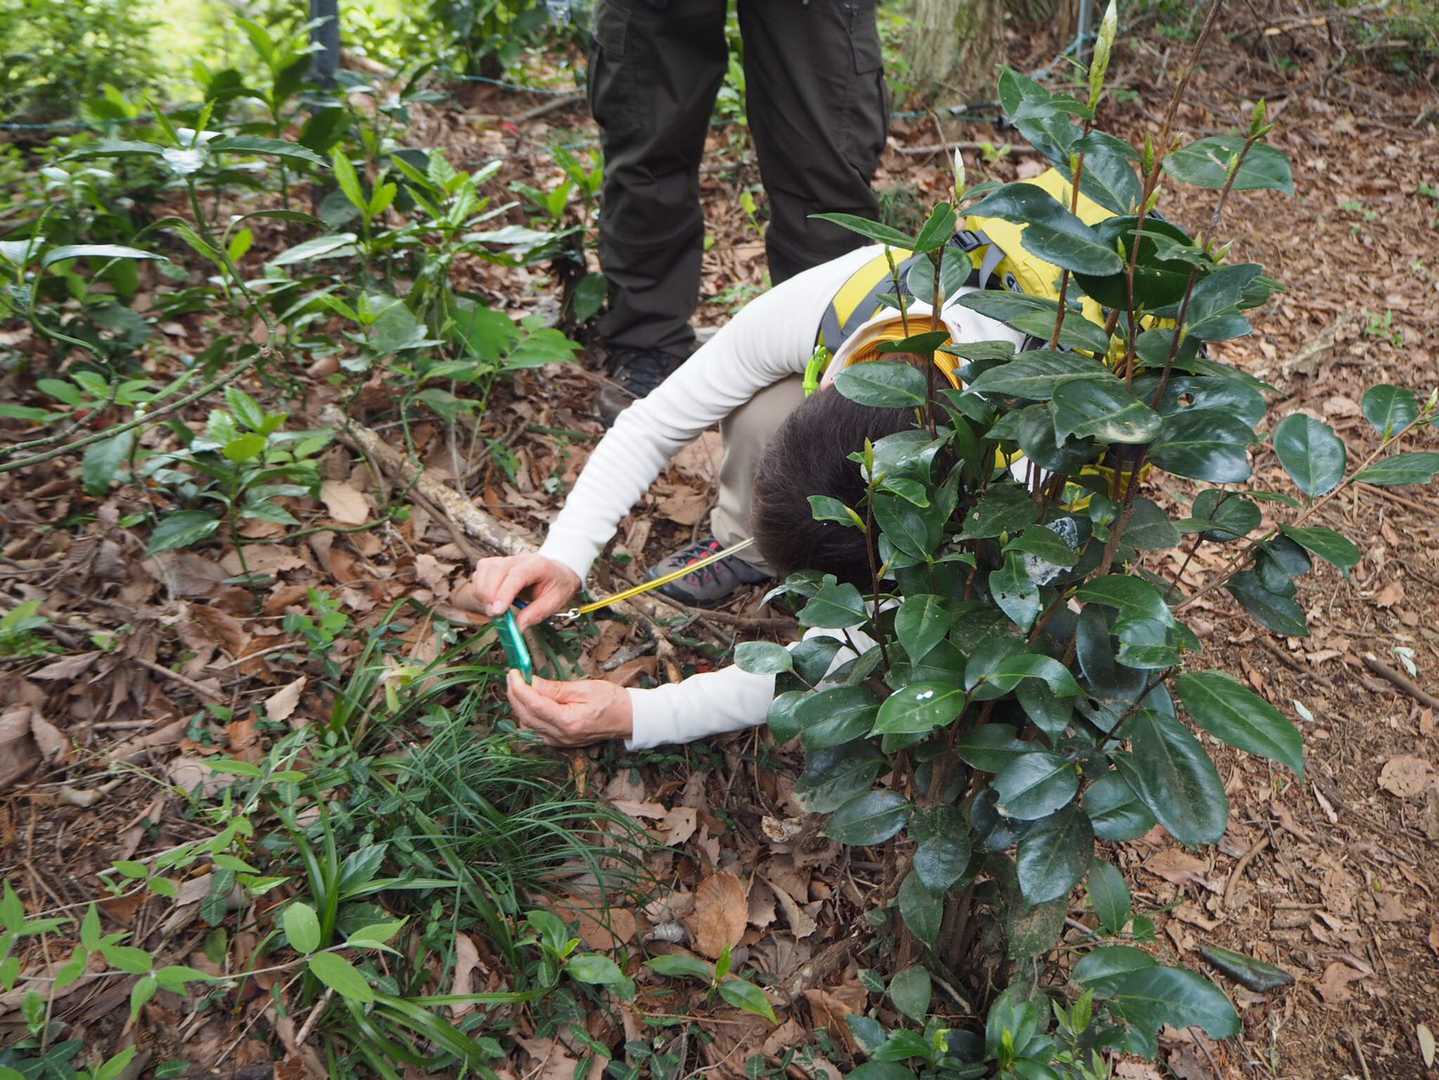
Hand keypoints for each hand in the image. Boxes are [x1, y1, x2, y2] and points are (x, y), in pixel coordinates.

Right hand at [454, 553, 580, 629]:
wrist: (558, 571)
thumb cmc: (557, 585)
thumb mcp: (555, 601)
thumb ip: (536, 613)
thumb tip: (517, 628)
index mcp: (538, 565)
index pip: (517, 575)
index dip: (504, 593)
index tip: (497, 612)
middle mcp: (519, 559)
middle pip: (496, 570)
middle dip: (490, 595)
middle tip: (496, 615)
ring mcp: (505, 559)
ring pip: (484, 570)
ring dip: (483, 592)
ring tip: (494, 609)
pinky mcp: (495, 564)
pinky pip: (480, 572)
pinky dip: (479, 588)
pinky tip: (490, 600)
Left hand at [507, 671, 632, 746]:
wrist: (628, 719)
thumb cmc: (611, 700)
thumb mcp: (585, 688)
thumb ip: (556, 688)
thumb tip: (532, 682)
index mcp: (568, 721)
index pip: (533, 704)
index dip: (519, 687)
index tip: (513, 672)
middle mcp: (560, 736)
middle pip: (525, 716)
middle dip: (514, 694)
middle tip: (513, 676)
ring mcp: (559, 742)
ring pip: (527, 724)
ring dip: (519, 704)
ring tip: (520, 685)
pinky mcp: (559, 742)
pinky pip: (535, 729)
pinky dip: (528, 714)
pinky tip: (530, 700)